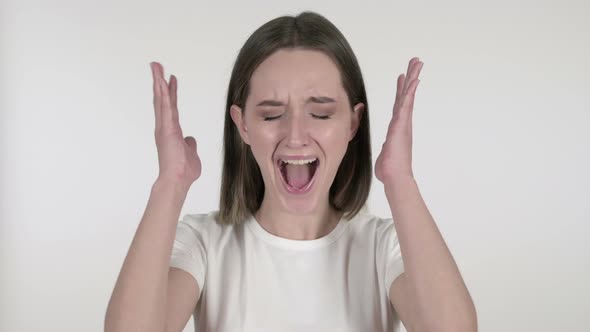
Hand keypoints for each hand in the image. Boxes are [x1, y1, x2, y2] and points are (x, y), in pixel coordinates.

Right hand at [150, 62, 200, 187]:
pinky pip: (166, 107)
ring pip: (161, 100)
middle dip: (159, 82)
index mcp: (171, 131)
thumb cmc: (183, 170)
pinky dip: (165, 94)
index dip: (170, 93)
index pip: (171, 107)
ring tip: (156, 66)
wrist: (177, 180)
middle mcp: (165, 127)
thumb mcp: (190, 153)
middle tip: (156, 66)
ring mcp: (164, 127)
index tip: (170, 79)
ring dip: (158, 82)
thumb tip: (190, 139)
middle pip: (162, 99)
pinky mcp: (167, 129)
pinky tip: (163, 81)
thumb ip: (190, 144)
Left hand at [375, 57, 422, 184]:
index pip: (399, 104)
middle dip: (411, 77)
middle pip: (407, 95)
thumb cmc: (389, 169)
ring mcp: (403, 123)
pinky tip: (413, 81)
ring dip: (413, 78)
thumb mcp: (386, 154)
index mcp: (398, 127)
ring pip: (408, 96)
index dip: (402, 89)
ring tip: (417, 63)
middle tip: (416, 61)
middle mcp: (402, 122)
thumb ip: (388, 149)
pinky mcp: (401, 125)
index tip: (404, 76)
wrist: (394, 177)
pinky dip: (409, 92)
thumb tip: (388, 151)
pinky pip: (406, 105)